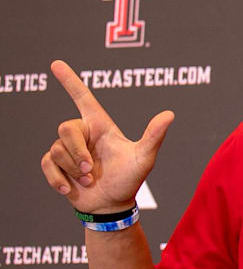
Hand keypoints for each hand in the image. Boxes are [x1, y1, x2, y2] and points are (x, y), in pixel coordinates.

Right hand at [40, 60, 173, 213]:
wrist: (112, 205)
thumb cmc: (130, 179)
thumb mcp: (144, 157)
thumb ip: (154, 136)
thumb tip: (170, 114)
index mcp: (101, 126)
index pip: (83, 98)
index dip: (70, 81)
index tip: (56, 64)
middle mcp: (83, 134)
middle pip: (66, 128)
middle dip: (78, 151)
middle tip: (92, 169)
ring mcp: (68, 150)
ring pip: (57, 149)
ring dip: (73, 169)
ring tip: (89, 180)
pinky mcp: (57, 165)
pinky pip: (46, 164)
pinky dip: (58, 178)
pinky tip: (71, 189)